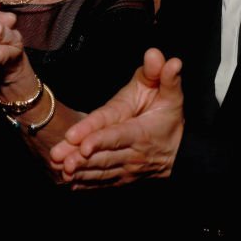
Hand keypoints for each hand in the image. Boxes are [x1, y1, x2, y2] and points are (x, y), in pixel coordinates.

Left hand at [49, 48, 182, 188]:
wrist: (182, 153)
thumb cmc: (170, 118)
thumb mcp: (172, 95)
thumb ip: (164, 76)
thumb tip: (159, 56)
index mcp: (140, 130)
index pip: (116, 135)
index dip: (98, 139)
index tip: (81, 143)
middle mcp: (132, 152)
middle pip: (103, 155)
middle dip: (80, 157)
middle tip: (58, 157)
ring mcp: (126, 167)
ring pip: (100, 170)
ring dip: (79, 171)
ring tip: (59, 169)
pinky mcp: (121, 176)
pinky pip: (102, 182)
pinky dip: (86, 184)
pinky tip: (69, 182)